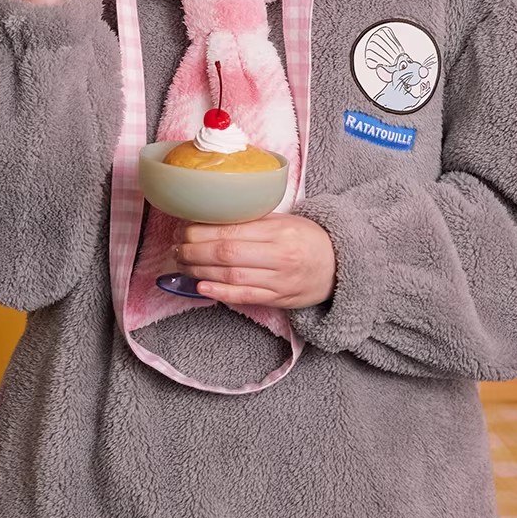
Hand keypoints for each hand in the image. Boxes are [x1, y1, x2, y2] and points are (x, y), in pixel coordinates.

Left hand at [174, 212, 335, 307]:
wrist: (339, 266)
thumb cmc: (307, 239)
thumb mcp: (284, 221)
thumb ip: (252, 220)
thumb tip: (210, 218)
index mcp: (280, 231)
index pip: (232, 231)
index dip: (201, 231)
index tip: (183, 229)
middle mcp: (279, 256)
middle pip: (227, 254)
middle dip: (194, 251)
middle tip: (176, 247)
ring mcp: (279, 280)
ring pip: (232, 276)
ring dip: (200, 270)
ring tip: (182, 264)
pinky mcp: (279, 299)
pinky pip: (244, 296)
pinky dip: (220, 292)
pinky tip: (201, 286)